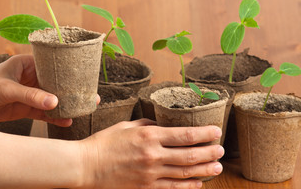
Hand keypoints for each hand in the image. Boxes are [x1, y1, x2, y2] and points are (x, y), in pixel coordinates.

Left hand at [0, 55, 98, 126]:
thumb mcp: (6, 89)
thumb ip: (30, 96)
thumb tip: (55, 102)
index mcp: (26, 64)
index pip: (52, 66)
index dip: (69, 72)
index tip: (85, 78)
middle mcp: (29, 78)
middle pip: (55, 84)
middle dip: (71, 91)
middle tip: (90, 95)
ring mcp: (27, 94)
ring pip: (51, 99)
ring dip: (65, 105)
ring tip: (83, 109)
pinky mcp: (23, 108)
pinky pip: (42, 113)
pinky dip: (53, 117)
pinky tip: (65, 121)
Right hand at [79, 119, 223, 188]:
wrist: (86, 166)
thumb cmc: (103, 143)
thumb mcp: (125, 126)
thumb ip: (146, 124)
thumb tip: (161, 126)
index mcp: (148, 136)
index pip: (184, 135)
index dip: (204, 134)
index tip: (216, 131)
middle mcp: (153, 155)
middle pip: (190, 155)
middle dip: (209, 152)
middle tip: (221, 150)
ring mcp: (150, 174)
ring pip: (185, 174)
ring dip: (204, 170)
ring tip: (218, 167)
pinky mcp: (146, 188)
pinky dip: (188, 187)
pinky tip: (199, 184)